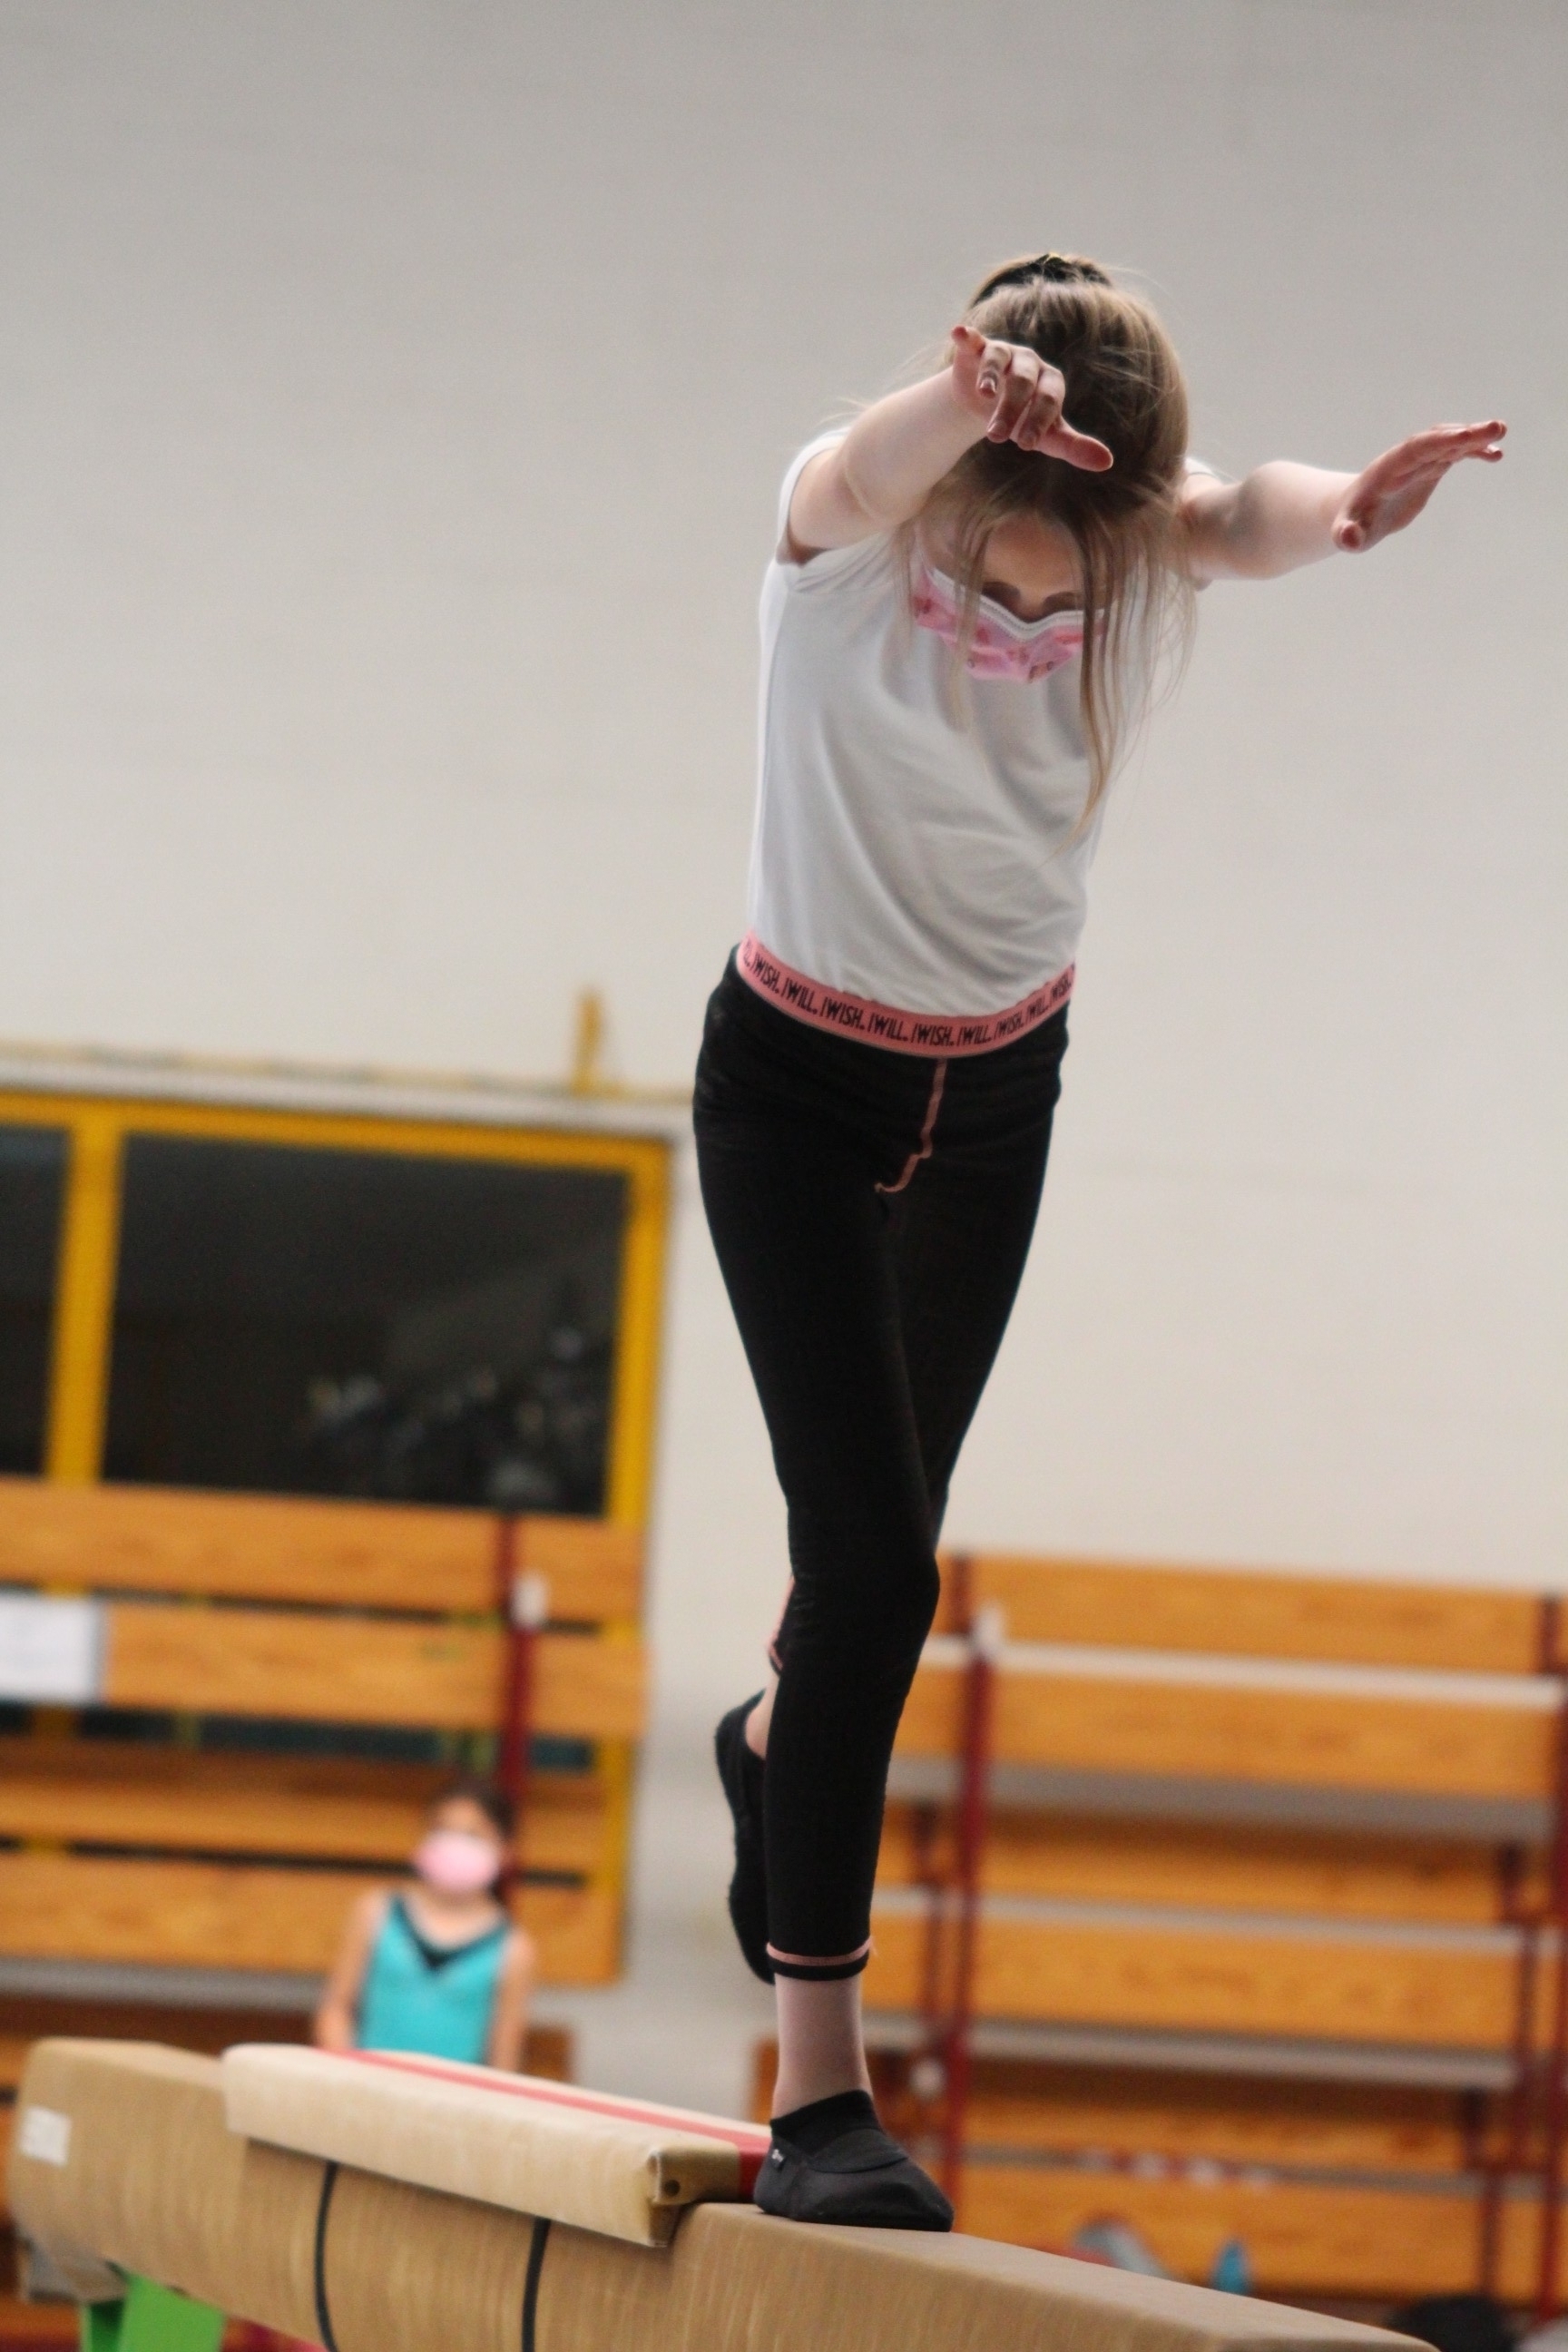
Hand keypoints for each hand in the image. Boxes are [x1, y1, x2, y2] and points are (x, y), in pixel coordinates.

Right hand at [950, 323, 1113, 471]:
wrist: (985, 407)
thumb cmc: (1022, 420)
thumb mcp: (1047, 436)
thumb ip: (1073, 447)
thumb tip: (1107, 463)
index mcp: (1051, 383)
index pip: (1049, 400)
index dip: (1039, 420)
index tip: (1025, 444)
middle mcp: (1030, 363)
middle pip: (1023, 382)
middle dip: (1010, 409)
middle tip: (996, 437)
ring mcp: (1004, 354)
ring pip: (999, 361)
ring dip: (991, 377)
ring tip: (984, 395)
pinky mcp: (977, 350)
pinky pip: (974, 340)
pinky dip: (967, 336)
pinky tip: (958, 332)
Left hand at [1333, 420, 1504, 551]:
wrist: (1353, 514)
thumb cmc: (1349, 524)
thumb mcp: (1344, 533)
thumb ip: (1346, 534)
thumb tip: (1348, 538)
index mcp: (1388, 470)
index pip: (1415, 450)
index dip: (1439, 442)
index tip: (1464, 436)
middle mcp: (1406, 460)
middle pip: (1436, 440)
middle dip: (1464, 434)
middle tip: (1496, 428)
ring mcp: (1419, 463)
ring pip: (1449, 443)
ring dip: (1474, 437)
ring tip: (1501, 433)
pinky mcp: (1430, 469)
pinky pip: (1454, 454)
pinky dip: (1474, 452)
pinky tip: (1496, 455)